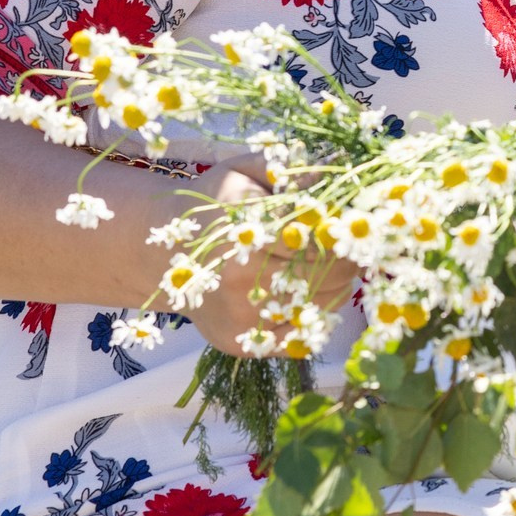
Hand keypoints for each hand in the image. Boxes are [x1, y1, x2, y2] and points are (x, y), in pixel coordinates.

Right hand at [176, 163, 358, 358]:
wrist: (164, 256)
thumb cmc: (213, 207)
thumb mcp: (242, 171)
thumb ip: (285, 170)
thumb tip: (330, 176)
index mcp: (245, 232)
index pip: (317, 237)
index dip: (340, 230)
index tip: (352, 222)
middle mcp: (241, 280)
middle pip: (325, 274)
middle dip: (346, 260)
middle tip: (350, 247)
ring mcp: (241, 318)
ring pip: (319, 306)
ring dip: (337, 287)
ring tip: (331, 266)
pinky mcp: (242, 344)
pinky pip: (301, 337)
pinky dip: (316, 315)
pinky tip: (311, 293)